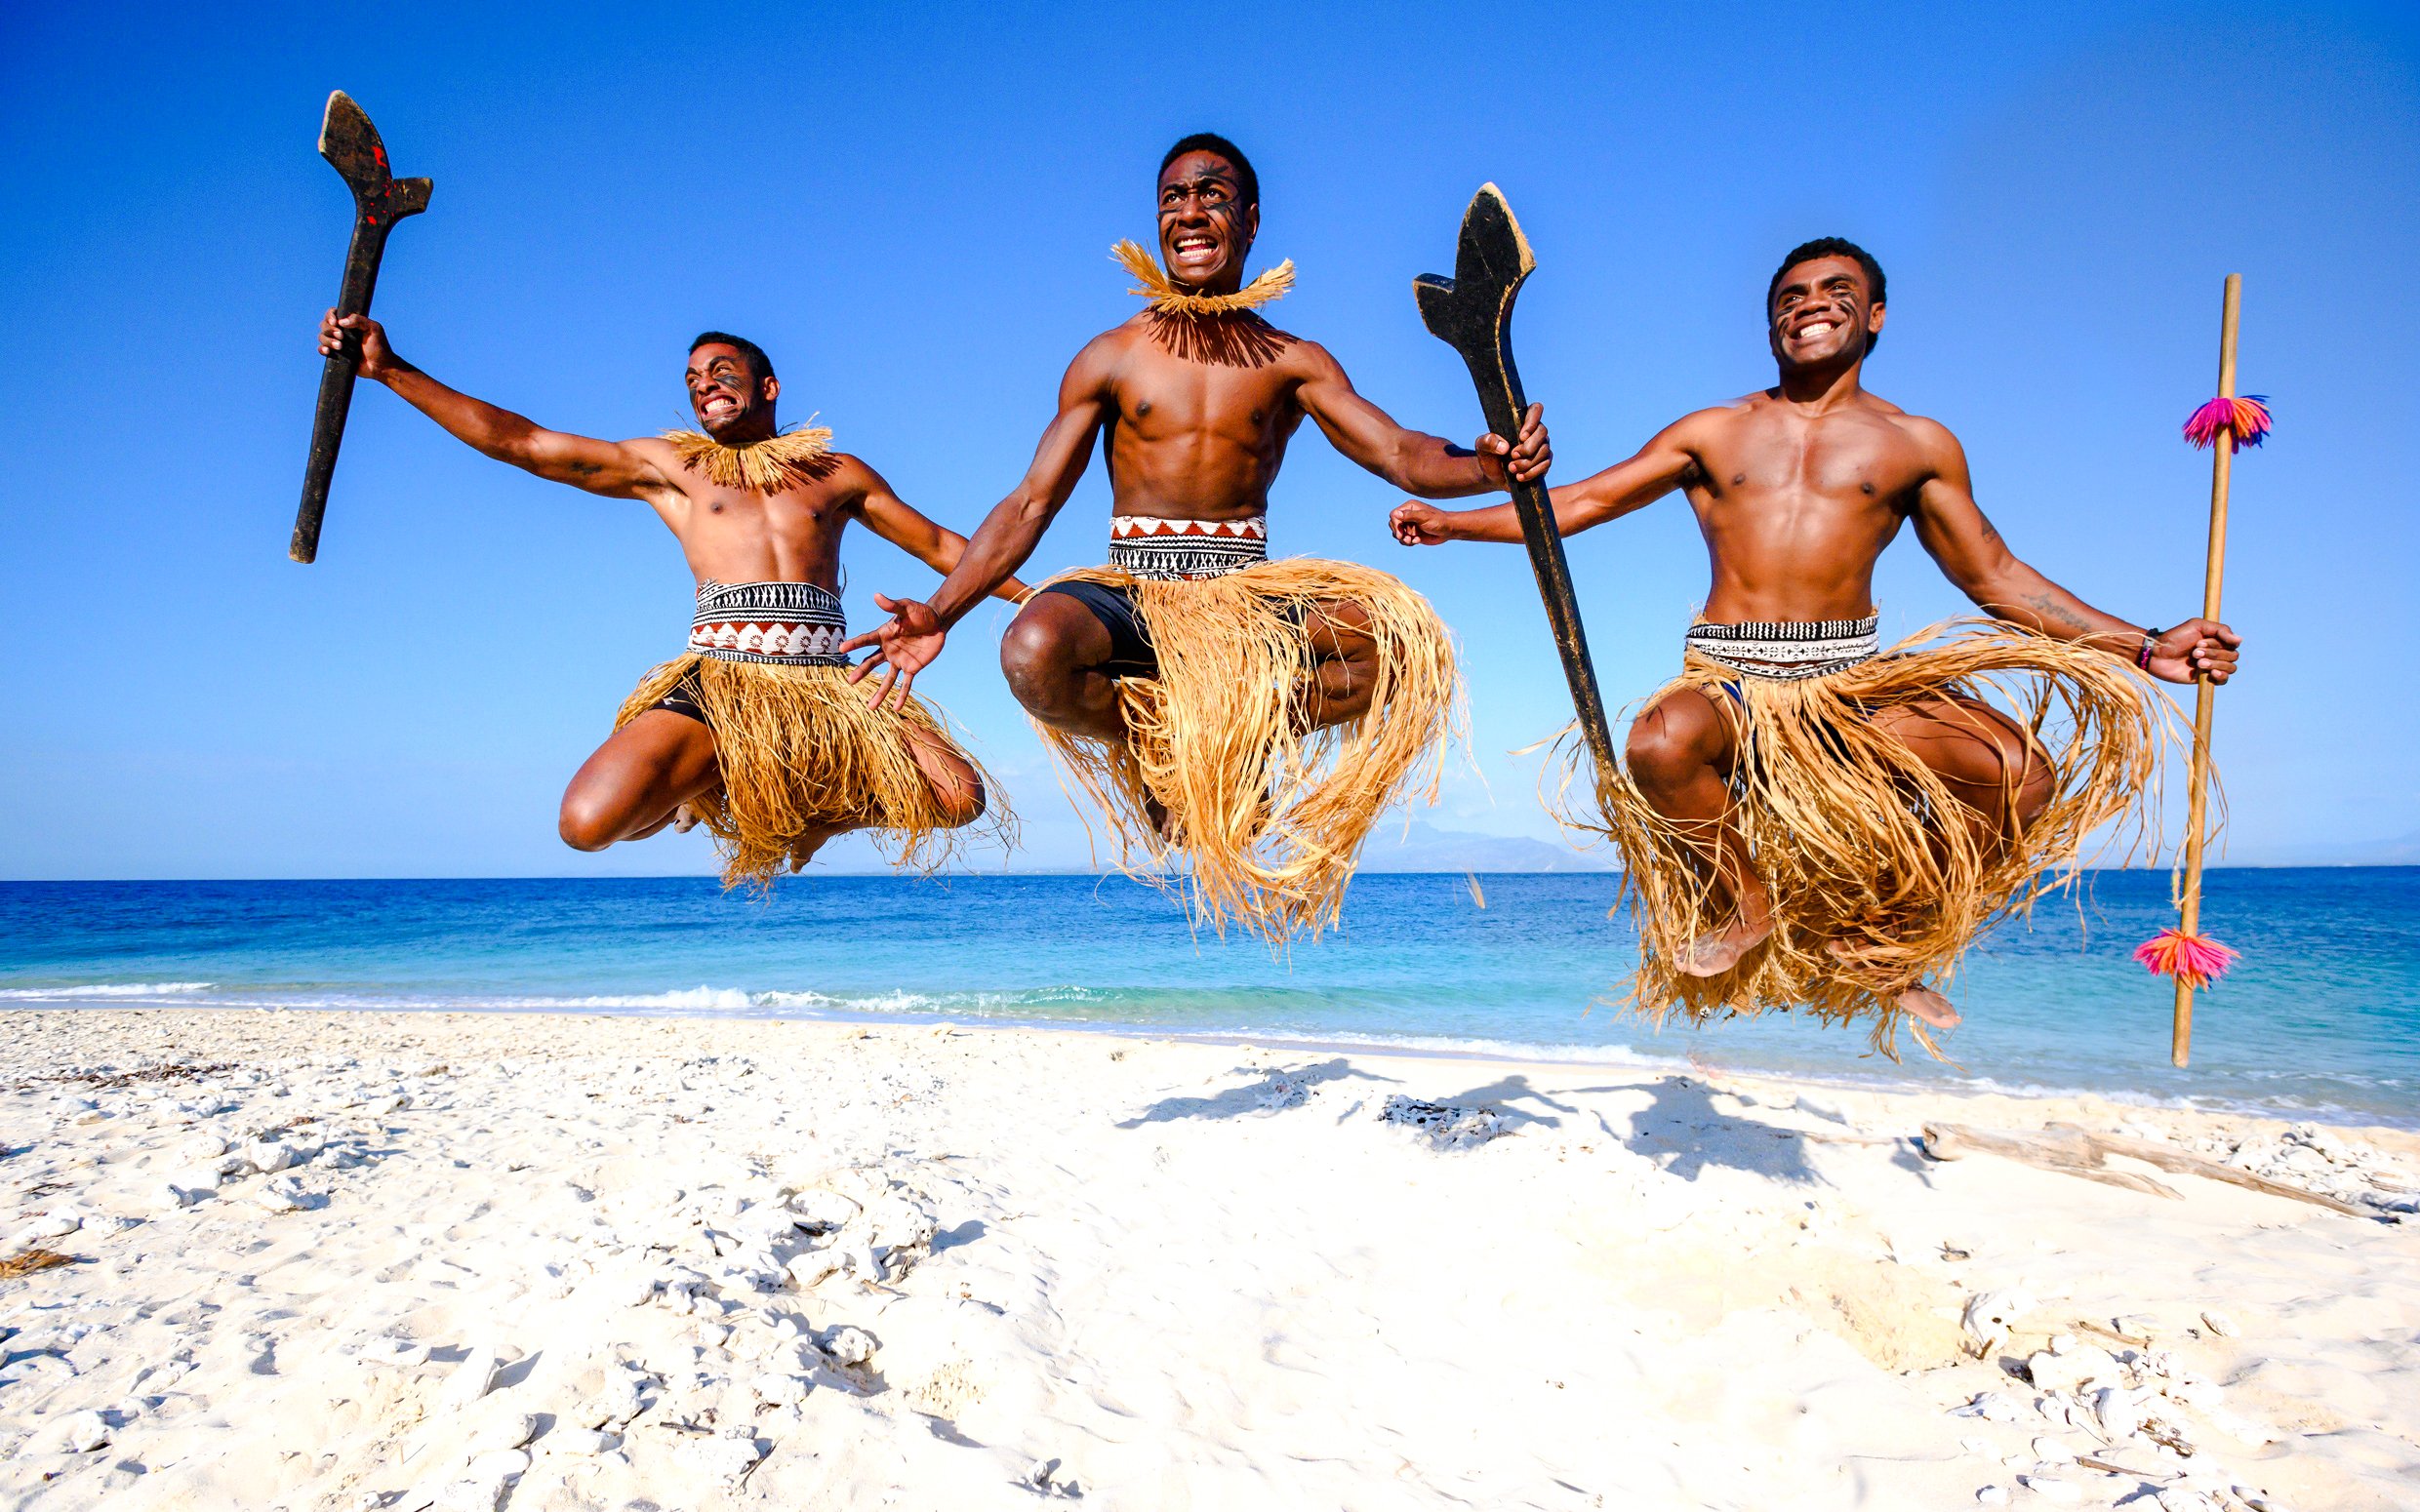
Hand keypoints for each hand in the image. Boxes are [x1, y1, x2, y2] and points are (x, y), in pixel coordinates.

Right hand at [318, 310, 398, 380]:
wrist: (380, 366)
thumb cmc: (379, 346)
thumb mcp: (374, 329)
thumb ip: (359, 320)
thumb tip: (341, 321)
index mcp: (350, 323)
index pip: (333, 313)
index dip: (330, 316)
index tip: (335, 323)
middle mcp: (341, 331)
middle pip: (325, 325)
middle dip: (330, 330)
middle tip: (341, 336)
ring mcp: (337, 343)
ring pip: (322, 337)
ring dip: (328, 340)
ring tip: (340, 346)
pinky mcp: (336, 354)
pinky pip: (321, 349)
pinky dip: (322, 349)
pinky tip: (328, 351)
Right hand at [840, 594, 948, 709]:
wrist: (938, 622)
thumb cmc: (920, 612)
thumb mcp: (906, 607)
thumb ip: (892, 605)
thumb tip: (877, 595)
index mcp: (884, 635)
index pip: (865, 641)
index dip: (854, 644)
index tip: (841, 648)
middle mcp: (888, 650)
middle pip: (871, 663)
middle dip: (861, 673)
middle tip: (850, 682)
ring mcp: (899, 661)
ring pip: (887, 680)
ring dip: (879, 693)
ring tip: (870, 707)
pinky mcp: (912, 668)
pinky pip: (906, 684)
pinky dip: (902, 696)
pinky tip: (896, 708)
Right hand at [1391, 501, 1454, 545]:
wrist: (1448, 530)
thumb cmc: (1438, 521)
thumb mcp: (1424, 517)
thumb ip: (1410, 515)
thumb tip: (1395, 514)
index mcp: (1410, 507)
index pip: (1394, 515)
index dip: (1395, 525)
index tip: (1400, 534)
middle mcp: (1408, 515)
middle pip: (1394, 524)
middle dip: (1399, 533)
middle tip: (1407, 539)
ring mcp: (1410, 525)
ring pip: (1397, 533)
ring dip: (1403, 539)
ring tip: (1412, 541)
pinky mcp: (1413, 533)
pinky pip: (1403, 540)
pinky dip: (1408, 543)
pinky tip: (1418, 541)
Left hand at [1476, 401, 1549, 487]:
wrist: (1493, 476)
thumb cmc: (1489, 456)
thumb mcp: (1482, 447)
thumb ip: (1487, 441)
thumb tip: (1504, 447)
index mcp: (1522, 421)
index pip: (1536, 409)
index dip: (1532, 421)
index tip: (1521, 436)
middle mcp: (1535, 432)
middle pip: (1543, 432)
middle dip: (1528, 447)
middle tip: (1513, 455)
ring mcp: (1542, 447)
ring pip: (1544, 450)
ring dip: (1527, 462)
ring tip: (1511, 468)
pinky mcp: (1544, 462)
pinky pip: (1545, 465)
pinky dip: (1532, 472)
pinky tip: (1519, 477)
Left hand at [2145, 618, 2241, 684]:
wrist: (2157, 654)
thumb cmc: (2175, 637)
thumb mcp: (2197, 626)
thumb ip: (2220, 630)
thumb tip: (2240, 640)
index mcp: (2216, 640)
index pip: (2233, 644)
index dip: (2219, 644)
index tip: (2199, 642)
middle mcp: (2216, 653)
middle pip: (2232, 656)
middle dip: (2214, 654)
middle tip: (2194, 652)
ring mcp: (2211, 666)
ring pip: (2230, 668)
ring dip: (2216, 664)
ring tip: (2198, 662)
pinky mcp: (2205, 679)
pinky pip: (2223, 681)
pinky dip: (2221, 676)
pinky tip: (2212, 673)